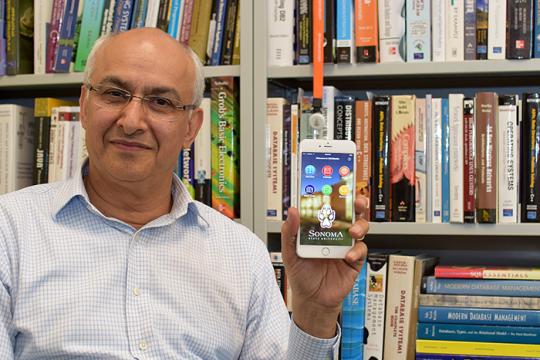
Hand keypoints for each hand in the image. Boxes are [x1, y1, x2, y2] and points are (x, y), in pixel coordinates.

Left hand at [281, 196, 368, 337]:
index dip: (336, 193)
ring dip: (359, 225)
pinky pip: (361, 250)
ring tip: (351, 231)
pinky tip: (346, 256)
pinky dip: (356, 251)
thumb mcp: (290, 252)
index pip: (330, 205)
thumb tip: (292, 210)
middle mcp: (335, 233)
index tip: (339, 183)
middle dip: (356, 203)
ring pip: (360, 227)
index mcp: (320, 227)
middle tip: (356, 201)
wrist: (311, 299)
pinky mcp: (354, 259)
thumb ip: (290, 232)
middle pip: (350, 212)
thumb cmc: (301, 274)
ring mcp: (346, 245)